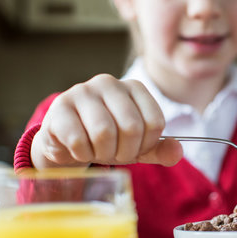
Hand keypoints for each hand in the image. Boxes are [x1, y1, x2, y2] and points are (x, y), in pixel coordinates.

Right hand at [31, 74, 182, 168]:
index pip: (155, 122)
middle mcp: (109, 83)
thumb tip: (177, 152)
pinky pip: (78, 139)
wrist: (65, 140)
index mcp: (134, 88)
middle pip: (132, 127)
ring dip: (103, 153)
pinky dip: (82, 153)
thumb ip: (159, 149)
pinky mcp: (59, 107)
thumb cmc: (107, 140)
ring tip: (97, 151)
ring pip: (104, 132)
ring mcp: (82, 91)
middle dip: (125, 152)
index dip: (147, 145)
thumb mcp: (138, 146)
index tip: (136, 150)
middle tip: (114, 155)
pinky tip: (79, 149)